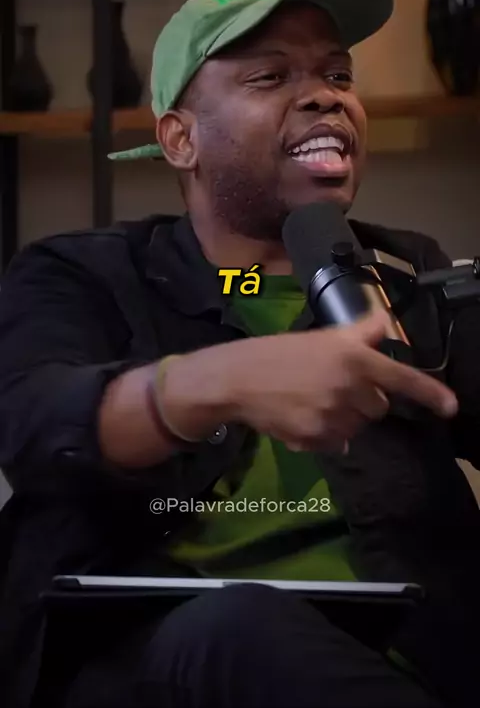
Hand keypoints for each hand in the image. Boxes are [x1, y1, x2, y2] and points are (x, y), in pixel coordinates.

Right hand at [190, 311, 457, 452]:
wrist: (237, 378)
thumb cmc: (278, 352)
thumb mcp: (321, 337)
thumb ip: (358, 333)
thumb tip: (385, 323)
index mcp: (352, 358)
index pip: (400, 378)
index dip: (429, 394)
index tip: (451, 407)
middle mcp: (348, 387)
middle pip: (378, 407)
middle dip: (363, 400)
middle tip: (333, 387)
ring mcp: (333, 416)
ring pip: (357, 428)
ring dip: (344, 419)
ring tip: (313, 402)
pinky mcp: (316, 438)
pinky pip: (337, 444)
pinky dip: (325, 435)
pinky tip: (303, 417)